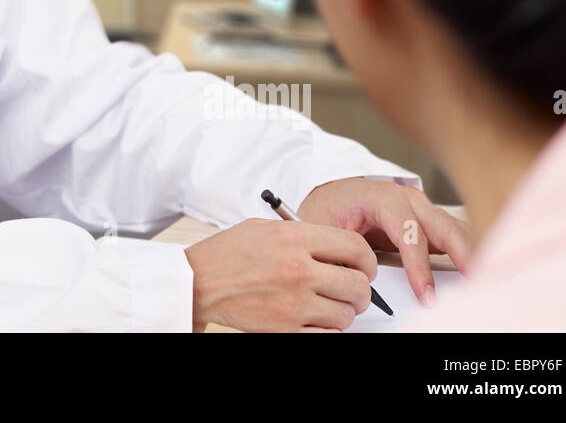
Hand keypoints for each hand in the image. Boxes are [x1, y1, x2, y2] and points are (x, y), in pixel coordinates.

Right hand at [185, 217, 377, 331]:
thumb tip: (336, 247)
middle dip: (361, 290)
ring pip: (347, 315)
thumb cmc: (226, 254)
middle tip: (352, 290)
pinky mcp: (286, 329)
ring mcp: (294, 303)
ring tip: (328, 304)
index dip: (367, 260)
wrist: (198, 283)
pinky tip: (314, 318)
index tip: (364, 267)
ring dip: (343, 311)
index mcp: (294, 239)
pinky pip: (328, 334)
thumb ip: (302, 234)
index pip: (355, 248)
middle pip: (358, 286)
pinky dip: (327, 329)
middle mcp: (298, 270)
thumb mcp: (264, 229)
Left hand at [297, 177, 474, 306]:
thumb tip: (353, 279)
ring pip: (458, 233)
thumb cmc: (329, 206)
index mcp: (382, 197)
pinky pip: (456, 240)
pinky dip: (470, 257)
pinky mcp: (430, 225)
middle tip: (479, 287)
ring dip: (474, 257)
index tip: (426, 295)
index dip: (419, 266)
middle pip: (446, 227)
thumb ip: (337, 250)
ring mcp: (424, 211)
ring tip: (487, 286)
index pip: (409, 231)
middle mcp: (409, 200)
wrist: (332, 192)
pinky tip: (481, 277)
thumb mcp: (321, 225)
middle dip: (466, 257)